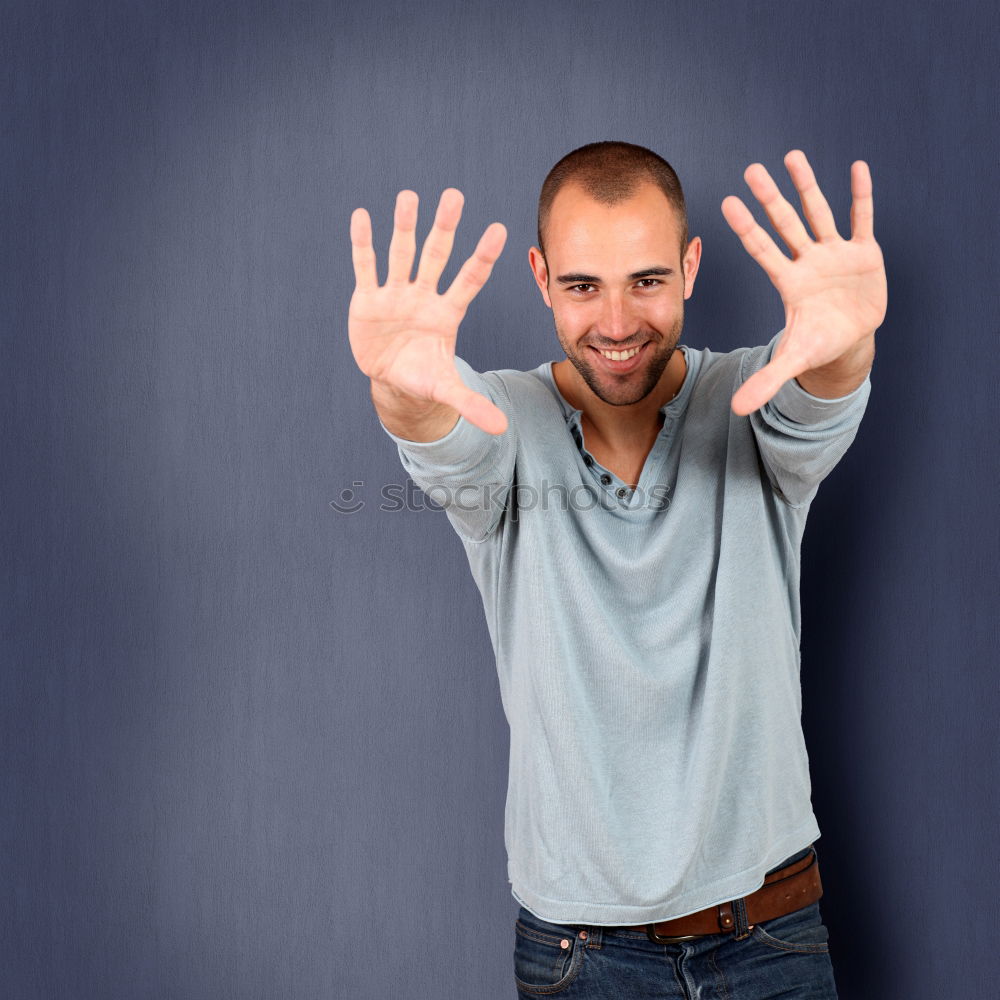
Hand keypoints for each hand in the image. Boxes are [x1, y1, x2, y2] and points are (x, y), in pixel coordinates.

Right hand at [349, 188, 508, 433]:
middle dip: (444, 228)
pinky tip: (362, 215)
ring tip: (410, 196)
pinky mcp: (368, 299)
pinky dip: (363, 243)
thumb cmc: (424, 377)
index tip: (499, 231)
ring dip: (404, 226)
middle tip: (454, 196)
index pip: (469, 280)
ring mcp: (395, 295)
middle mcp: (423, 296)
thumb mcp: (446, 390)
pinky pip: (366, 267)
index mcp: (447, 314)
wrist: (392, 380)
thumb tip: (502, 429)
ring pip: (401, 254)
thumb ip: (472, 404)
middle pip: (436, 256)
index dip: (482, 257)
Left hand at [721, 150, 886, 414]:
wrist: (849, 342)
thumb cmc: (817, 345)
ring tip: (793, 155)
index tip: (727, 202)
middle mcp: (807, 261)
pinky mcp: (864, 253)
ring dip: (808, 185)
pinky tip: (857, 167)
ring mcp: (835, 254)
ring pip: (819, 213)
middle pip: (786, 223)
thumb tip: (737, 410)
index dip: (747, 228)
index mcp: (789, 282)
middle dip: (771, 197)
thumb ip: (767, 381)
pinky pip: (862, 219)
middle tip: (752, 168)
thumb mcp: (793, 362)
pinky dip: (861, 196)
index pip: (763, 249)